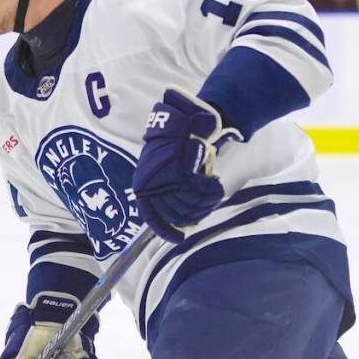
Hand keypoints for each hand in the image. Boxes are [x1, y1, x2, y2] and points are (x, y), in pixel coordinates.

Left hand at [132, 88, 242, 242]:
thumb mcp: (159, 170)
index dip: (167, 231)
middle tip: (206, 206)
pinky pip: (202, 192)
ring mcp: (165, 178)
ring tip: (213, 193)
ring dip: (206, 203)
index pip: (153, 217)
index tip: (181, 237)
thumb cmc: (174, 145)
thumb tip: (175, 220)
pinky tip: (216, 184)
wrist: (185, 120)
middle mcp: (150, 184)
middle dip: (195, 214)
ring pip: (190, 205)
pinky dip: (212, 191)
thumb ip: (162, 192)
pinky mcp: (183, 171)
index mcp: (142, 185)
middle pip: (177, 214)